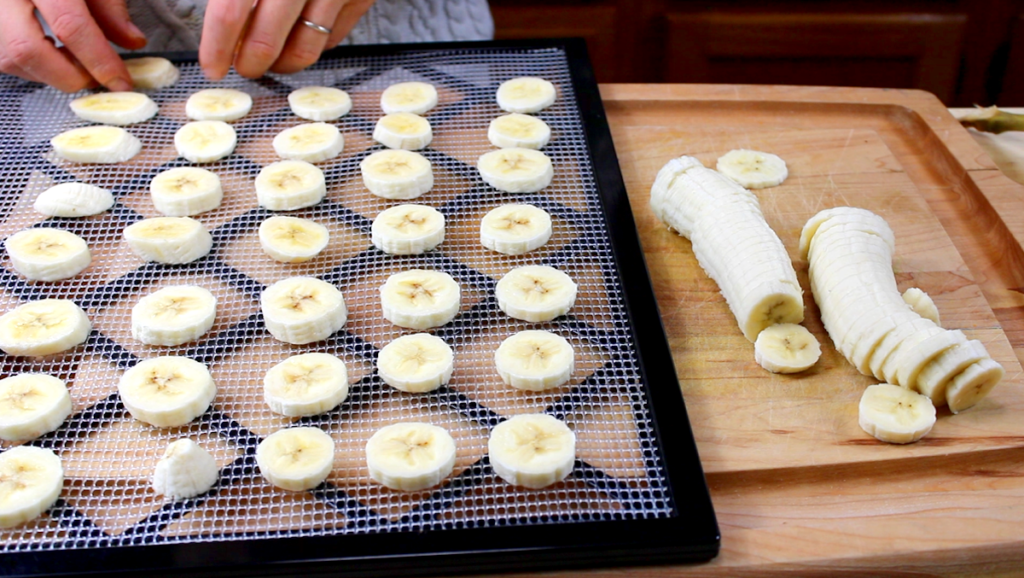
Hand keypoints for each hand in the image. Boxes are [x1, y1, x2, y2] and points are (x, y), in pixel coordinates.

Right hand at [0, 0, 145, 91]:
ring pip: (11, 60)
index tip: (120, 80)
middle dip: (69, 75)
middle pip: (27, 49)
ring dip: (51, 74)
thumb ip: (110, 8)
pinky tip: (53, 56)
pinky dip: (34, 67)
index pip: (68, 24)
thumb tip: (133, 42)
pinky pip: (4, 59)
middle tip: (96, 77)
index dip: (98, 59)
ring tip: (77, 63)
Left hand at [200, 0, 375, 80]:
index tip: (211, 66)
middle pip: (267, 39)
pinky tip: (299, 36)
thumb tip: (220, 19)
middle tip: (243, 66)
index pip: (231, 10)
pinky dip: (312, 45)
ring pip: (305, 49)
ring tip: (272, 58)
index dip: (217, 45)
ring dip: (283, 63)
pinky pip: (331, 38)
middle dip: (250, 62)